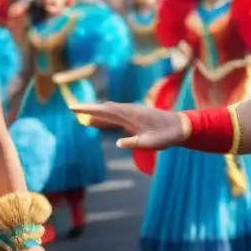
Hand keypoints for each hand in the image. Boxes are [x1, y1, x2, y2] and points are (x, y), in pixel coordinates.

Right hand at [69, 102, 186, 149]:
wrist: (179, 126)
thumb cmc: (166, 136)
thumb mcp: (153, 143)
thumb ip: (137, 143)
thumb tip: (119, 143)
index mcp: (131, 115)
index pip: (106, 110)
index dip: (90, 109)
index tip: (75, 107)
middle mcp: (130, 110)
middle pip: (105, 107)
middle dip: (88, 108)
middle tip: (71, 108)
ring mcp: (132, 112)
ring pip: (110, 110)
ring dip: (95, 110)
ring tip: (79, 112)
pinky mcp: (134, 116)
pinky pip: (115, 114)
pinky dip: (103, 114)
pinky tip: (97, 118)